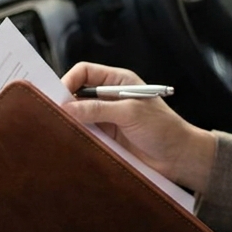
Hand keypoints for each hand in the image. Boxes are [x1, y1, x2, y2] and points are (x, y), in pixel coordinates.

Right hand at [62, 62, 216, 192]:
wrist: (179, 158)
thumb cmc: (163, 128)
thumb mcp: (130, 113)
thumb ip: (98, 109)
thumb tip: (67, 107)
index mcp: (118, 81)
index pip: (85, 72)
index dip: (69, 80)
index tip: (58, 97)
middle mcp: (110, 97)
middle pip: (78, 93)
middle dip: (65, 101)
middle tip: (53, 113)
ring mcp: (107, 118)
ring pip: (79, 114)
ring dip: (70, 121)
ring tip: (60, 129)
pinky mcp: (106, 137)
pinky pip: (84, 133)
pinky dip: (76, 135)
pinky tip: (69, 141)